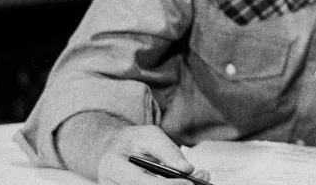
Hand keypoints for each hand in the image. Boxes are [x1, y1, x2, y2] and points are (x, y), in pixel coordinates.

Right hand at [95, 124, 209, 184]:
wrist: (115, 151)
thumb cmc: (132, 141)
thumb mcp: (148, 136)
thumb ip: (167, 150)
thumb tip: (187, 169)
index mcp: (114, 168)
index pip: (145, 184)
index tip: (189, 180)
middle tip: (202, 177)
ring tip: (198, 178)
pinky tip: (186, 181)